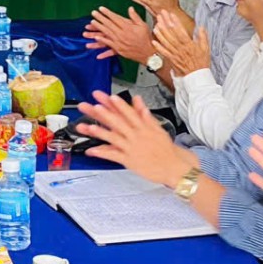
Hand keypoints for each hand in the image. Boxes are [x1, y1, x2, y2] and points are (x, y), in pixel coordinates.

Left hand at [75, 91, 197, 187]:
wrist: (175, 167)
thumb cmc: (165, 148)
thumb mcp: (157, 127)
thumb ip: (144, 114)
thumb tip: (137, 99)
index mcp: (142, 126)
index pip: (127, 112)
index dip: (117, 104)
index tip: (107, 96)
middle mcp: (136, 135)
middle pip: (117, 122)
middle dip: (102, 113)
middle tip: (90, 106)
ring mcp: (131, 148)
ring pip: (113, 138)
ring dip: (100, 132)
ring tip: (88, 127)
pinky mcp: (129, 160)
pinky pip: (113, 156)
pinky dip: (102, 153)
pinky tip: (91, 150)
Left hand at [83, 6, 154, 62]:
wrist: (148, 53)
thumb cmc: (146, 38)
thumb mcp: (143, 25)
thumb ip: (135, 17)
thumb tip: (130, 8)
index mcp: (128, 27)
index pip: (115, 18)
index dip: (107, 13)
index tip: (101, 8)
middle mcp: (122, 34)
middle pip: (109, 24)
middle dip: (100, 18)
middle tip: (93, 13)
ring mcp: (120, 42)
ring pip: (107, 33)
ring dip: (98, 27)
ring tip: (91, 22)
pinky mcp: (119, 49)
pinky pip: (109, 44)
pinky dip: (102, 41)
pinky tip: (96, 37)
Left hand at [153, 11, 209, 75]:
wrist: (197, 77)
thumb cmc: (201, 63)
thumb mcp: (206, 49)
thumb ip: (203, 37)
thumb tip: (201, 27)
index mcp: (189, 45)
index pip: (180, 31)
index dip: (175, 22)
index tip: (171, 15)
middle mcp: (181, 49)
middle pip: (171, 34)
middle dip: (165, 23)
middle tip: (160, 15)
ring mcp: (175, 54)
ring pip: (166, 42)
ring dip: (160, 33)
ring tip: (156, 24)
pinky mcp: (171, 59)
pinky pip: (164, 52)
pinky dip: (158, 47)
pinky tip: (153, 41)